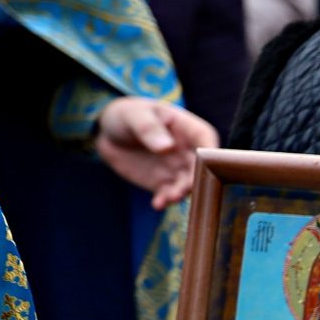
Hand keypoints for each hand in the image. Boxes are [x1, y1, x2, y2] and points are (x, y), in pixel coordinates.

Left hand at [94, 98, 214, 209]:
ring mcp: (176, 168)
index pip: (206, 139)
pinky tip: (157, 204)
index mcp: (187, 128)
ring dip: (181, 193)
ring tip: (168, 198)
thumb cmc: (128, 115)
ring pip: (186, 184)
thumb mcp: (135, 116)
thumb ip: (149, 129)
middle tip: (182, 188)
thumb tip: (166, 147)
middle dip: (195, 180)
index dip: (210, 153)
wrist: (110, 132)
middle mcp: (187, 151)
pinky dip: (165, 200)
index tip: (205, 165)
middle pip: (200, 167)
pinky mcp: (162, 182)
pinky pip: (168, 194)